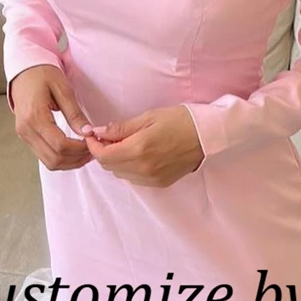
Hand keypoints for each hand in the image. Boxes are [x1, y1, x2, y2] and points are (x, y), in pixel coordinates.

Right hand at [8, 66, 92, 170]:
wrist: (24, 70)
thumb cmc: (43, 74)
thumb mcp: (63, 89)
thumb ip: (74, 113)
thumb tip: (87, 132)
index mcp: (35, 117)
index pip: (60, 145)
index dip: (79, 149)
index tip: (92, 141)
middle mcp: (26, 130)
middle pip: (54, 159)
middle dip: (76, 159)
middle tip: (93, 150)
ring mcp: (24, 135)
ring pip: (49, 162)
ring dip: (69, 162)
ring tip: (85, 152)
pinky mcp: (26, 137)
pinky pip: (44, 156)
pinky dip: (61, 158)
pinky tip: (73, 151)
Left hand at [84, 104, 204, 186]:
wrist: (207, 135)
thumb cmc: (180, 121)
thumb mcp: (148, 117)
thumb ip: (121, 128)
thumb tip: (99, 132)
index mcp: (138, 149)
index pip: (103, 156)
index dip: (93, 146)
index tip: (93, 135)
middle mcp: (143, 168)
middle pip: (109, 167)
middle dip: (103, 152)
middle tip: (109, 137)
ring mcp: (152, 178)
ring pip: (121, 174)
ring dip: (116, 161)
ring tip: (125, 145)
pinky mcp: (160, 183)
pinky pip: (135, 179)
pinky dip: (130, 168)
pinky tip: (138, 154)